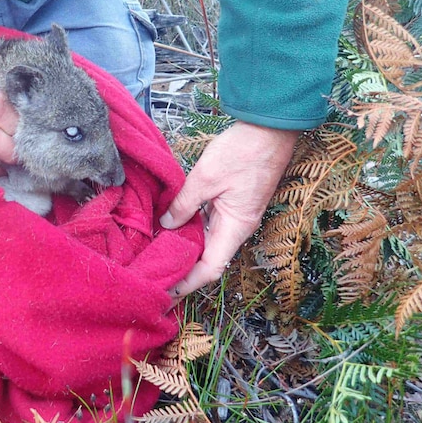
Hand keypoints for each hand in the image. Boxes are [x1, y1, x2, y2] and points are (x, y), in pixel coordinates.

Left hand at [161, 121, 300, 306]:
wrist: (268, 129)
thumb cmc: (242, 152)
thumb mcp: (204, 178)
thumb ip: (183, 204)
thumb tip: (166, 225)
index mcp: (235, 228)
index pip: (210, 269)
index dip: (188, 283)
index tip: (166, 293)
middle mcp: (237, 227)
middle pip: (208, 259)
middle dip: (183, 270)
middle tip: (153, 276)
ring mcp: (235, 216)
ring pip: (208, 242)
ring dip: (186, 249)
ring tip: (157, 257)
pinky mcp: (232, 204)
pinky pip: (210, 225)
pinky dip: (191, 230)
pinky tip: (171, 229)